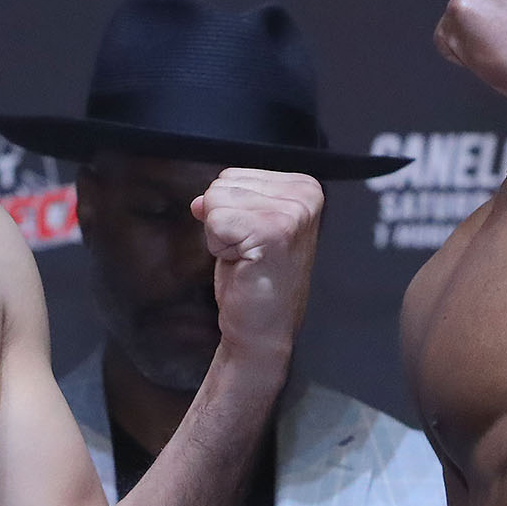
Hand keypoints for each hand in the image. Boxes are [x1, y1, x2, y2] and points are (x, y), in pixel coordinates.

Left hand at [190, 169, 323, 362]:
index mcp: (303, 188)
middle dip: (224, 222)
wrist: (262, 329)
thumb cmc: (256, 283)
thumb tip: (201, 199)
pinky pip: (216, 221)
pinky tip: (244, 264)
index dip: (230, 212)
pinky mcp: (275, 231)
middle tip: (249, 252)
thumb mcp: (243, 228)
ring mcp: (293, 213)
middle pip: (223, 185)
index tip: (251, 241)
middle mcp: (305, 195)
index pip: (232, 176)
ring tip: (247, 258)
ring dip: (222, 236)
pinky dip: (220, 247)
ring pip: (216, 200)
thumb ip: (227, 203)